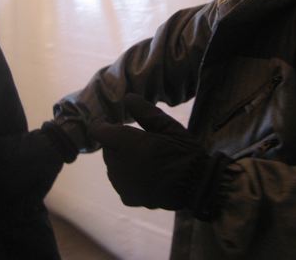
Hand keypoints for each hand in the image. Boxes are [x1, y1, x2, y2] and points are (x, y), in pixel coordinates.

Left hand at [88, 94, 224, 215]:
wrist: (197, 187)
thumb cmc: (184, 153)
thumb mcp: (168, 126)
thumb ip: (145, 112)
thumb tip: (127, 98)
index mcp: (127, 144)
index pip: (98, 131)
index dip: (103, 124)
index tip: (114, 122)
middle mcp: (119, 165)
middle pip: (107, 148)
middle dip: (117, 142)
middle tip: (140, 141)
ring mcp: (122, 184)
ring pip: (112, 165)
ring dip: (121, 159)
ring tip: (145, 158)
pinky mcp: (128, 198)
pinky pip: (120, 181)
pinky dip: (128, 177)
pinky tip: (146, 174)